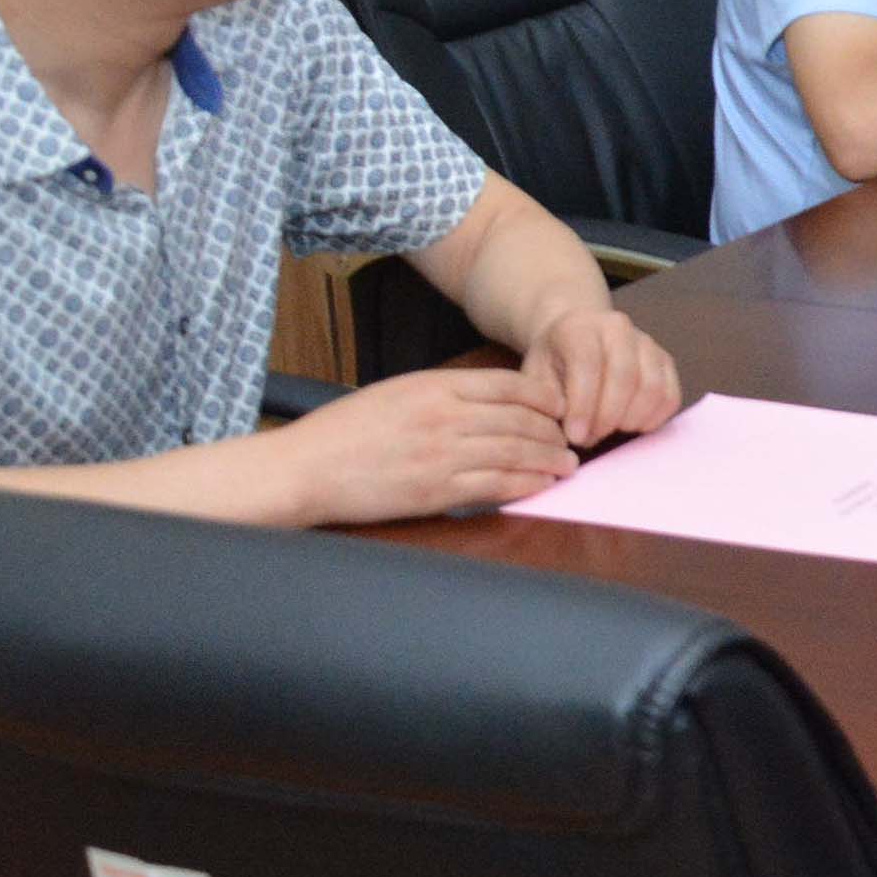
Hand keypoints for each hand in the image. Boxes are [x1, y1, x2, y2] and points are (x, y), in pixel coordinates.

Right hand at [278, 366, 582, 521]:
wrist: (304, 468)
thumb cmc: (345, 431)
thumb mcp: (397, 393)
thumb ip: (441, 394)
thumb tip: (487, 402)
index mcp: (434, 385)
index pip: (508, 385)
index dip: (544, 396)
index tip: (561, 406)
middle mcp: (444, 416)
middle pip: (520, 420)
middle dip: (553, 431)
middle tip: (572, 440)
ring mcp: (442, 454)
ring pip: (515, 452)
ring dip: (549, 459)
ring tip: (567, 466)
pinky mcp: (436, 491)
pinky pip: (494, 486)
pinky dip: (525, 485)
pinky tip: (541, 486)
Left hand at [526, 305, 684, 448]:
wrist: (577, 337)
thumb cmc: (553, 362)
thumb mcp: (535, 375)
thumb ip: (545, 400)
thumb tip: (564, 430)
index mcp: (580, 328)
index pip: (587, 366)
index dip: (582, 406)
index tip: (574, 436)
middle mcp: (618, 328)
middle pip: (624, 377)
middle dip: (607, 418)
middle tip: (589, 439)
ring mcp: (647, 343)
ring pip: (652, 388)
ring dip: (630, 420)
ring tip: (607, 431)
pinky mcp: (665, 361)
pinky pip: (670, 396)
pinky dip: (653, 418)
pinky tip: (630, 425)